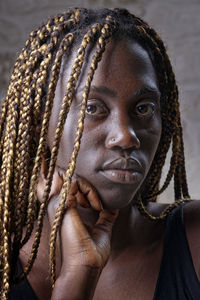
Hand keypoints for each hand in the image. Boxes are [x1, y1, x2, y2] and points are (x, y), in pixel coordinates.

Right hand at [38, 162, 118, 298]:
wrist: (86, 265)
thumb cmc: (91, 251)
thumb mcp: (101, 228)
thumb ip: (105, 215)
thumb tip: (114, 206)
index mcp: (63, 209)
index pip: (67, 183)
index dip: (84, 188)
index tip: (97, 206)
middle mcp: (56, 204)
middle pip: (66, 177)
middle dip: (85, 185)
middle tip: (96, 204)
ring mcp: (57, 203)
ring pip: (69, 176)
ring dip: (87, 187)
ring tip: (96, 206)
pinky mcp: (63, 204)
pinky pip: (73, 181)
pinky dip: (89, 190)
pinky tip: (96, 207)